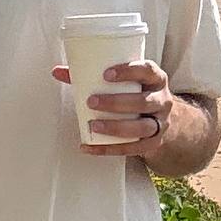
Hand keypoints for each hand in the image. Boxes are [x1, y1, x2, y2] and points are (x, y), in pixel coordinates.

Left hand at [53, 59, 173, 155]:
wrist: (162, 118)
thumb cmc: (136, 93)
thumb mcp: (124, 81)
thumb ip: (91, 75)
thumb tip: (58, 71)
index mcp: (155, 80)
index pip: (147, 71)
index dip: (129, 71)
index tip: (106, 74)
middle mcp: (162, 100)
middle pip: (143, 101)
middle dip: (117, 103)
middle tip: (91, 101)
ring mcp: (160, 123)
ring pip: (141, 127)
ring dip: (116, 127)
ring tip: (93, 126)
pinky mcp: (153, 143)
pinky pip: (133, 149)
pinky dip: (109, 149)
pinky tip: (90, 147)